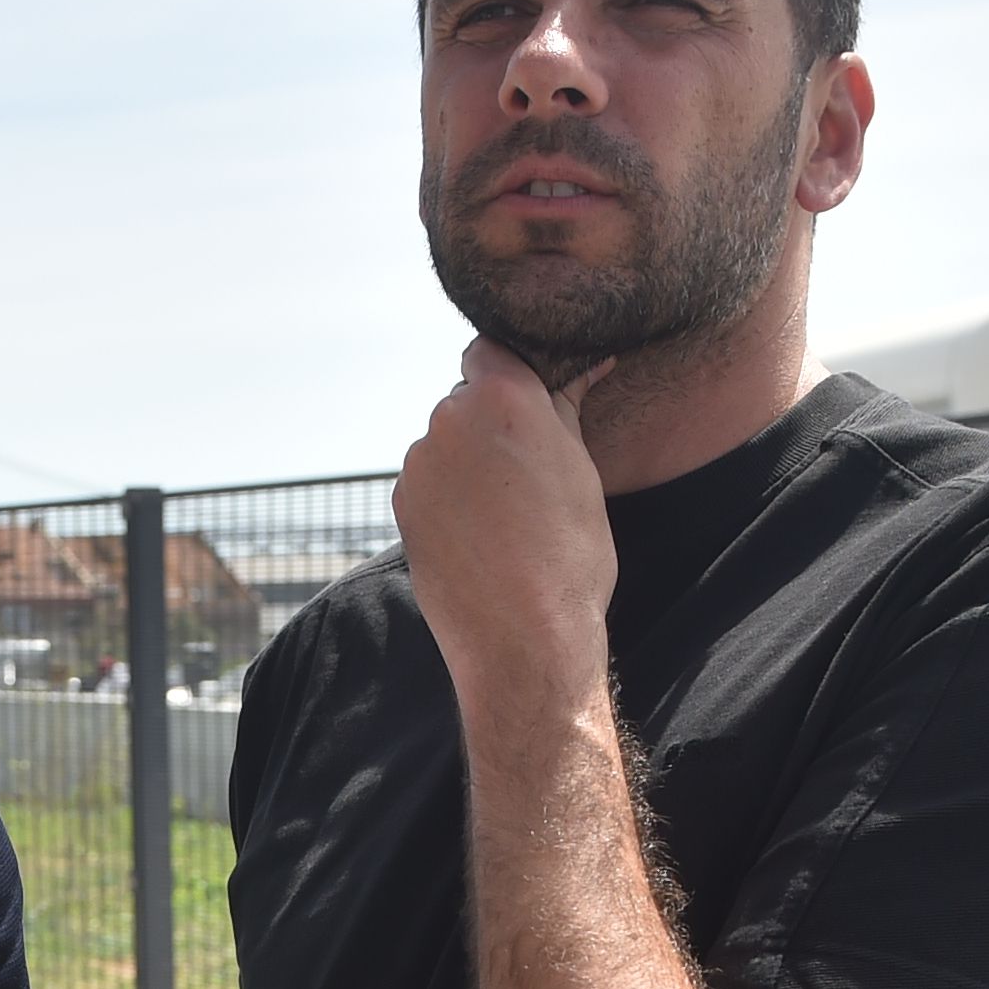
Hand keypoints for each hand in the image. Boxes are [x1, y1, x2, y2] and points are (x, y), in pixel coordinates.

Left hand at [393, 339, 615, 716]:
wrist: (523, 639)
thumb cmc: (569, 556)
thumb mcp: (582, 471)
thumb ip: (567, 408)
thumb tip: (587, 364)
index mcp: (501, 398)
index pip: (491, 350)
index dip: (509, 373)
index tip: (529, 399)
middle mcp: (449, 419)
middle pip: (466, 400)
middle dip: (491, 424)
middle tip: (529, 471)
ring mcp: (418, 464)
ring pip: (445, 444)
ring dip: (469, 463)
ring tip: (507, 515)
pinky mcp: (401, 504)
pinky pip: (428, 483)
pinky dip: (450, 498)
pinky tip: (480, 535)